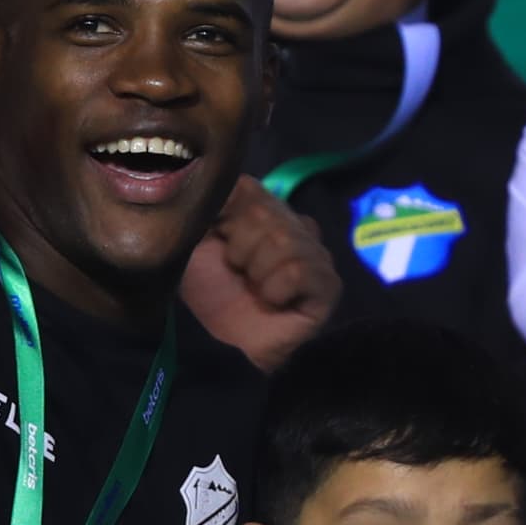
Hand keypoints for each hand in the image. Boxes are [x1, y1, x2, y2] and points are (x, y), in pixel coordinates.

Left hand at [180, 180, 341, 373]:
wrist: (225, 349)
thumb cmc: (209, 297)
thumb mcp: (196, 243)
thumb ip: (209, 205)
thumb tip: (218, 176)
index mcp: (264, 212)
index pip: (248, 188)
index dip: (226, 217)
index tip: (218, 244)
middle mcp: (296, 226)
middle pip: (266, 211)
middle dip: (240, 249)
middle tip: (238, 275)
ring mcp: (317, 254)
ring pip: (284, 240)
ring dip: (256, 272)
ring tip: (255, 292)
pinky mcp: (329, 283)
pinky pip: (298, 269)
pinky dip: (275, 290)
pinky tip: (274, 303)